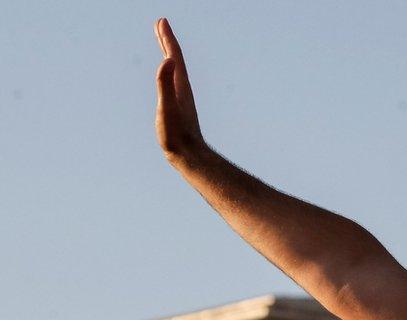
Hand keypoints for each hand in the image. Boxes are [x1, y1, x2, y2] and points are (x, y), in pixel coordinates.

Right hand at [155, 18, 205, 164]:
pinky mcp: (178, 107)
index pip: (174, 56)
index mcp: (180, 85)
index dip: (167, 38)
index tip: (162, 21)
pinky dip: (168, 73)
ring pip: (175, 70)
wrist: (189, 155)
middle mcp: (183, 88)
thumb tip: (168, 60)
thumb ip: (165, 84)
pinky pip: (172, 82)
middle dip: (167, 41)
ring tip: (164, 44)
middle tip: (161, 24)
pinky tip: (166, 76)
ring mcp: (181, 97)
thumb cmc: (176, 134)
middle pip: (175, 59)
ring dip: (169, 54)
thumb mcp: (167, 107)